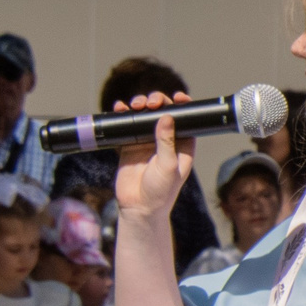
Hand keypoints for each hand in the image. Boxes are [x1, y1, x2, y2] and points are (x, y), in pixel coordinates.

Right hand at [112, 93, 197, 224]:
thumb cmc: (161, 191)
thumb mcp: (168, 166)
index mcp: (183, 146)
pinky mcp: (130, 145)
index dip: (183, 106)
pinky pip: (127, 125)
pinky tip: (119, 108)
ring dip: (140, 105)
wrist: (138, 208)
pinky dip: (123, 115)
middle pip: (163, 113)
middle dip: (158, 102)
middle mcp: (166, 141)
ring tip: (135, 105)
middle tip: (151, 102)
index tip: (178, 97)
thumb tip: (167, 117)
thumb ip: (167, 142)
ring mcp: (147, 142)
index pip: (186, 120)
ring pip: (145, 116)